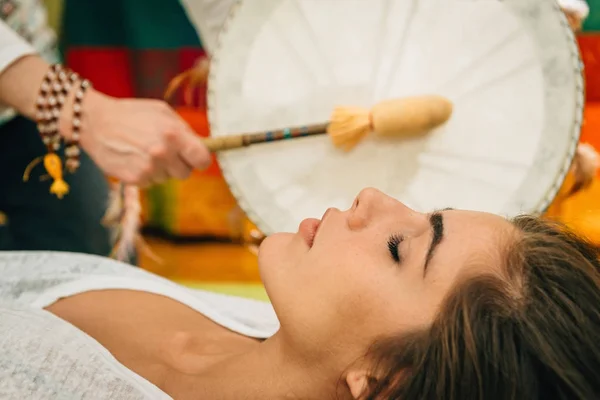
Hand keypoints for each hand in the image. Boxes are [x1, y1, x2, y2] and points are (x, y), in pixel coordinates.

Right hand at [60, 88, 210, 185]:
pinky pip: (151, 182)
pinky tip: (134, 158)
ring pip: (167, 179)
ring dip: (161, 169)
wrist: (95, 123)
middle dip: (179, 164)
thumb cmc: (132, 114)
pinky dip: (146, 174)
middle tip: (165, 152)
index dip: (200, 159)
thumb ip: (184, 130)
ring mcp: (148, 169)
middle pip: (185, 173)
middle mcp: (162, 154)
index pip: (202, 160)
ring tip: (144, 151)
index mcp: (173, 135)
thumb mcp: (162, 112)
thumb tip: (202, 147)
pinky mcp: (135, 180)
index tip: (196, 158)